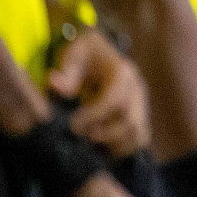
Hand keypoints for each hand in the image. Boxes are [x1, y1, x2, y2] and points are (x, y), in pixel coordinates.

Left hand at [50, 29, 149, 159]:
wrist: (97, 49)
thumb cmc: (82, 53)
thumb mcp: (71, 56)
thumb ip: (65, 73)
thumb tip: (55, 84)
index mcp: (122, 73)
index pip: (113, 101)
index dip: (93, 116)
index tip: (72, 124)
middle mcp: (136, 88)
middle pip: (130, 121)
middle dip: (106, 134)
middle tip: (83, 136)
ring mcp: (140, 102)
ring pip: (138, 133)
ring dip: (115, 143)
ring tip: (93, 142)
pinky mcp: (139, 113)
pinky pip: (139, 136)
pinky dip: (123, 146)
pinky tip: (103, 146)